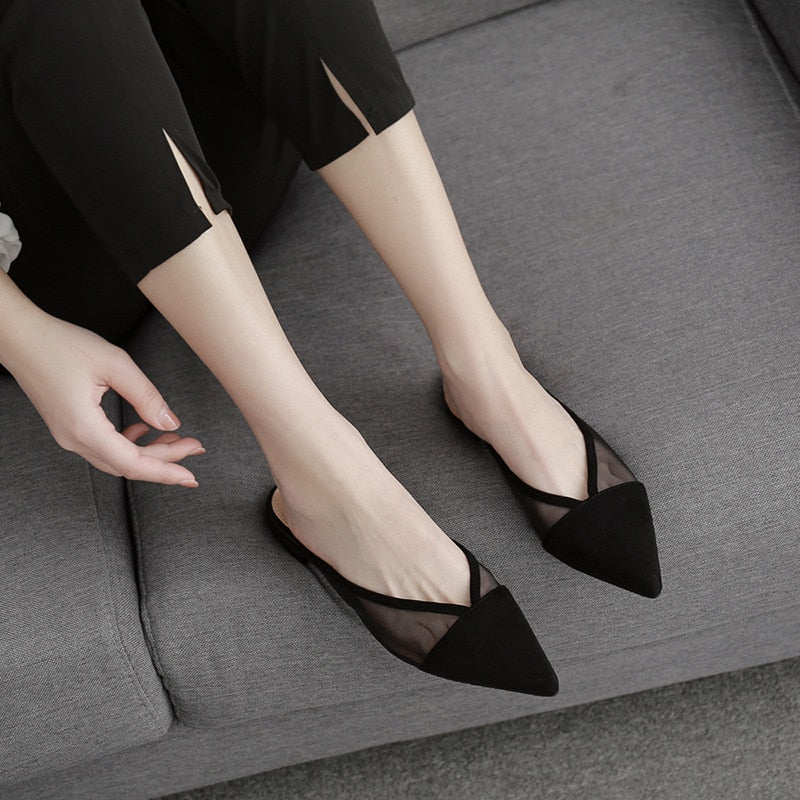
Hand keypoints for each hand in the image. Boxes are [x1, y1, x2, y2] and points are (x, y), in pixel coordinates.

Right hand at [7, 313, 204, 486]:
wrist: (20, 337)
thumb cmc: (60, 344)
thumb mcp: (114, 365)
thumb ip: (146, 396)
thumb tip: (170, 423)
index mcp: (84, 428)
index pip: (134, 464)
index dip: (166, 471)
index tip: (191, 475)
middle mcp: (74, 439)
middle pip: (128, 465)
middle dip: (166, 460)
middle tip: (195, 448)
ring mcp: (69, 436)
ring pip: (117, 458)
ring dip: (149, 453)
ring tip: (176, 440)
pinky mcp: (69, 427)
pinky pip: (104, 447)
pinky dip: (130, 444)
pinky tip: (145, 429)